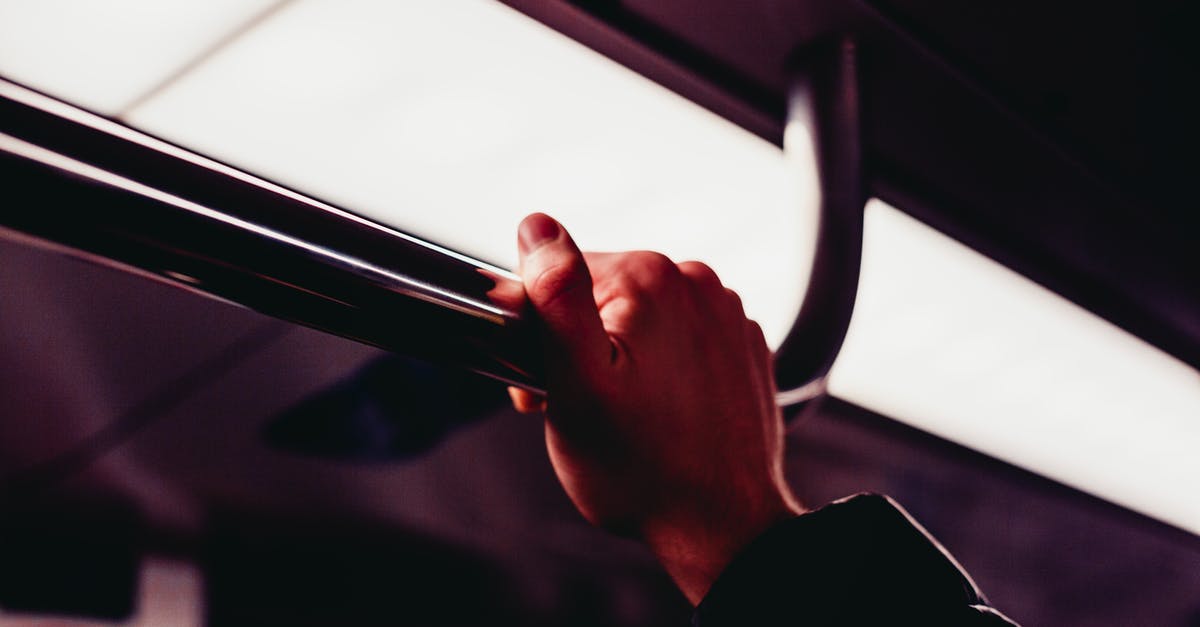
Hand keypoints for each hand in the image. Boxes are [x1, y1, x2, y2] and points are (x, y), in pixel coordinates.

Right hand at [509, 213, 802, 603]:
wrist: (722, 526)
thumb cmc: (640, 468)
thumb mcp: (575, 383)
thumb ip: (555, 297)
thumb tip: (537, 226)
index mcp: (651, 277)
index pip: (562, 275)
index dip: (542, 332)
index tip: (548, 385)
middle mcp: (698, 282)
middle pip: (604, 296)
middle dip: (583, 346)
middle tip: (583, 410)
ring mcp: (728, 316)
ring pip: (643, 319)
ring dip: (624, 358)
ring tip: (626, 418)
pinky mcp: (744, 348)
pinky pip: (683, 342)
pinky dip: (665, 370)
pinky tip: (663, 415)